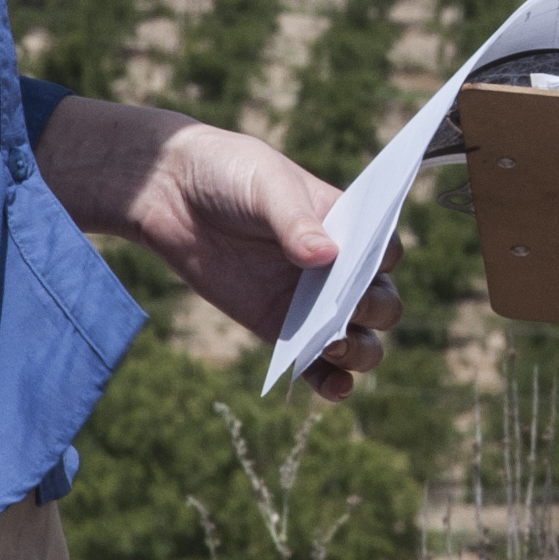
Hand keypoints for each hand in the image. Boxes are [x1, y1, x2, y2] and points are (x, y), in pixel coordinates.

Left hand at [36, 98, 397, 400]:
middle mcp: (337, 267)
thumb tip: (326, 256)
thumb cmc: (230, 173)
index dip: (382, 263)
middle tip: (346, 308)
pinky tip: (332, 387)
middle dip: (373, 310)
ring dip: (358, 351)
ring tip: (333, 347)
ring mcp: (310, 301)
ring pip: (358, 340)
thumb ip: (294, 220)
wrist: (172, 192)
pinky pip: (315, 364)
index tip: (360, 265)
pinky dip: (329, 380)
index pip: (386, 251)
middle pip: (381, 302)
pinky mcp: (278, 328)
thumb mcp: (265, 184)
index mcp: (348, 223)